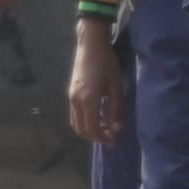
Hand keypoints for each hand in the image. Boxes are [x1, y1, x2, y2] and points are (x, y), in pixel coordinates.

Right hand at [65, 23, 119, 143]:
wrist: (91, 47)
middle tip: (111, 138)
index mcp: (88, 100)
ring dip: (89, 130)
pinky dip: (85, 121)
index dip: (102, 138)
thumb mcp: (117, 87)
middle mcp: (76, 101)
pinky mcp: (71, 93)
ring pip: (76, 123)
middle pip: (81, 129)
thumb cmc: (108, 64)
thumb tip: (116, 129)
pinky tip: (99, 118)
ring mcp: (71, 97)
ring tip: (106, 130)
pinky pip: (75, 114)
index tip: (114, 141)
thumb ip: (117, 109)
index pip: (92, 128)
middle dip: (95, 137)